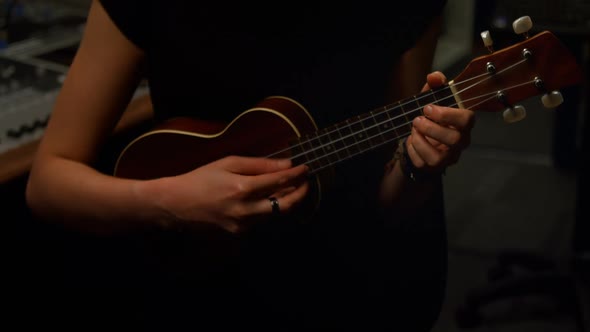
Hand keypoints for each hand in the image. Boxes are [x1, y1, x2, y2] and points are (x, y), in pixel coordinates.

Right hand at [155, 156, 308, 232]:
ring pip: (274, 214)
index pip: (279, 181)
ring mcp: (242, 225)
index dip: (297, 174)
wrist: (177, 204)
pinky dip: (268, 208)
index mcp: (242, 189)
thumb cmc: (202, 178)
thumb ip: (259, 164)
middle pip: (285, 205)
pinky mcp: (238, 233)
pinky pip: (261, 220)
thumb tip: (286, 165)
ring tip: (290, 188)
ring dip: (285, 201)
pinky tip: (268, 198)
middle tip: (306, 183)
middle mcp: (245, 210)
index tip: (306, 167)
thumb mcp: (229, 163)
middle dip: (300, 194)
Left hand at [406, 71, 474, 172]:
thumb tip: (434, 77)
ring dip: (421, 141)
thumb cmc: (432, 116)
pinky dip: (413, 150)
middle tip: (417, 120)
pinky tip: (411, 140)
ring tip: (413, 130)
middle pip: (454, 140)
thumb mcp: (432, 97)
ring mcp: (449, 157)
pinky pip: (423, 162)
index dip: (448, 114)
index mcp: (464, 123)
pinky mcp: (435, 166)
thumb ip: (435, 85)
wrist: (423, 136)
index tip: (429, 108)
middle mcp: (460, 141)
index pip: (468, 119)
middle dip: (432, 129)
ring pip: (438, 157)